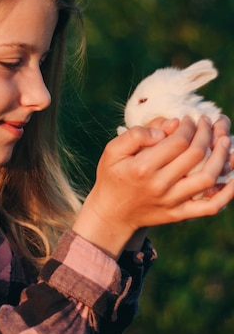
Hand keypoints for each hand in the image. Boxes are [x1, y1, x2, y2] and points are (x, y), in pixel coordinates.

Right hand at [72, 116, 233, 258]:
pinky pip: (210, 206)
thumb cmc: (112, 177)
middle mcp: (159, 186)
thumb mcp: (112, 151)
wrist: (111, 214)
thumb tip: (167, 127)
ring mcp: (172, 202)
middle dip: (206, 133)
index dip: (188, 126)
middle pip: (195, 155)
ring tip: (224, 139)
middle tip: (206, 122)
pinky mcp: (179, 214)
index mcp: (142, 168)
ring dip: (221, 156)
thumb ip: (136, 135)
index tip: (187, 119)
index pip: (177, 141)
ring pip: (207, 178)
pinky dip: (227, 193)